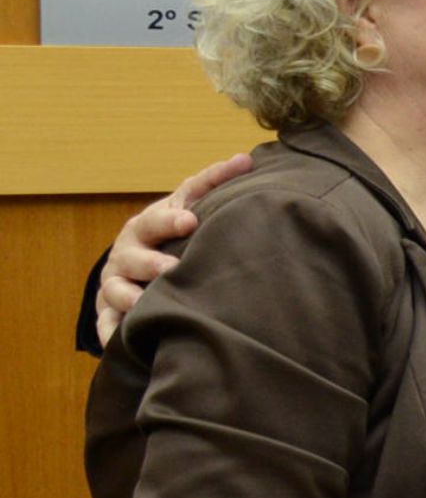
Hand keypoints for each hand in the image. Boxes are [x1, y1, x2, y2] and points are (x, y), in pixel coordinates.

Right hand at [96, 153, 256, 346]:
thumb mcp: (188, 207)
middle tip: (170, 268)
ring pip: (117, 288)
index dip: (172, 219)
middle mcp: (128, 250)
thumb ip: (213, 185)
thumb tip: (247, 158)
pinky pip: (106, 322)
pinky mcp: (109, 309)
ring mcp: (116, 279)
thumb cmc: (174, 233)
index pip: (161, 216)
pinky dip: (111, 331)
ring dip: (129, 296)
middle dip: (151, 261)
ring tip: (144, 304)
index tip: (191, 220)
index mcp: (150, 224)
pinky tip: (118, 339)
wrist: (138, 263)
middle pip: (135, 253)